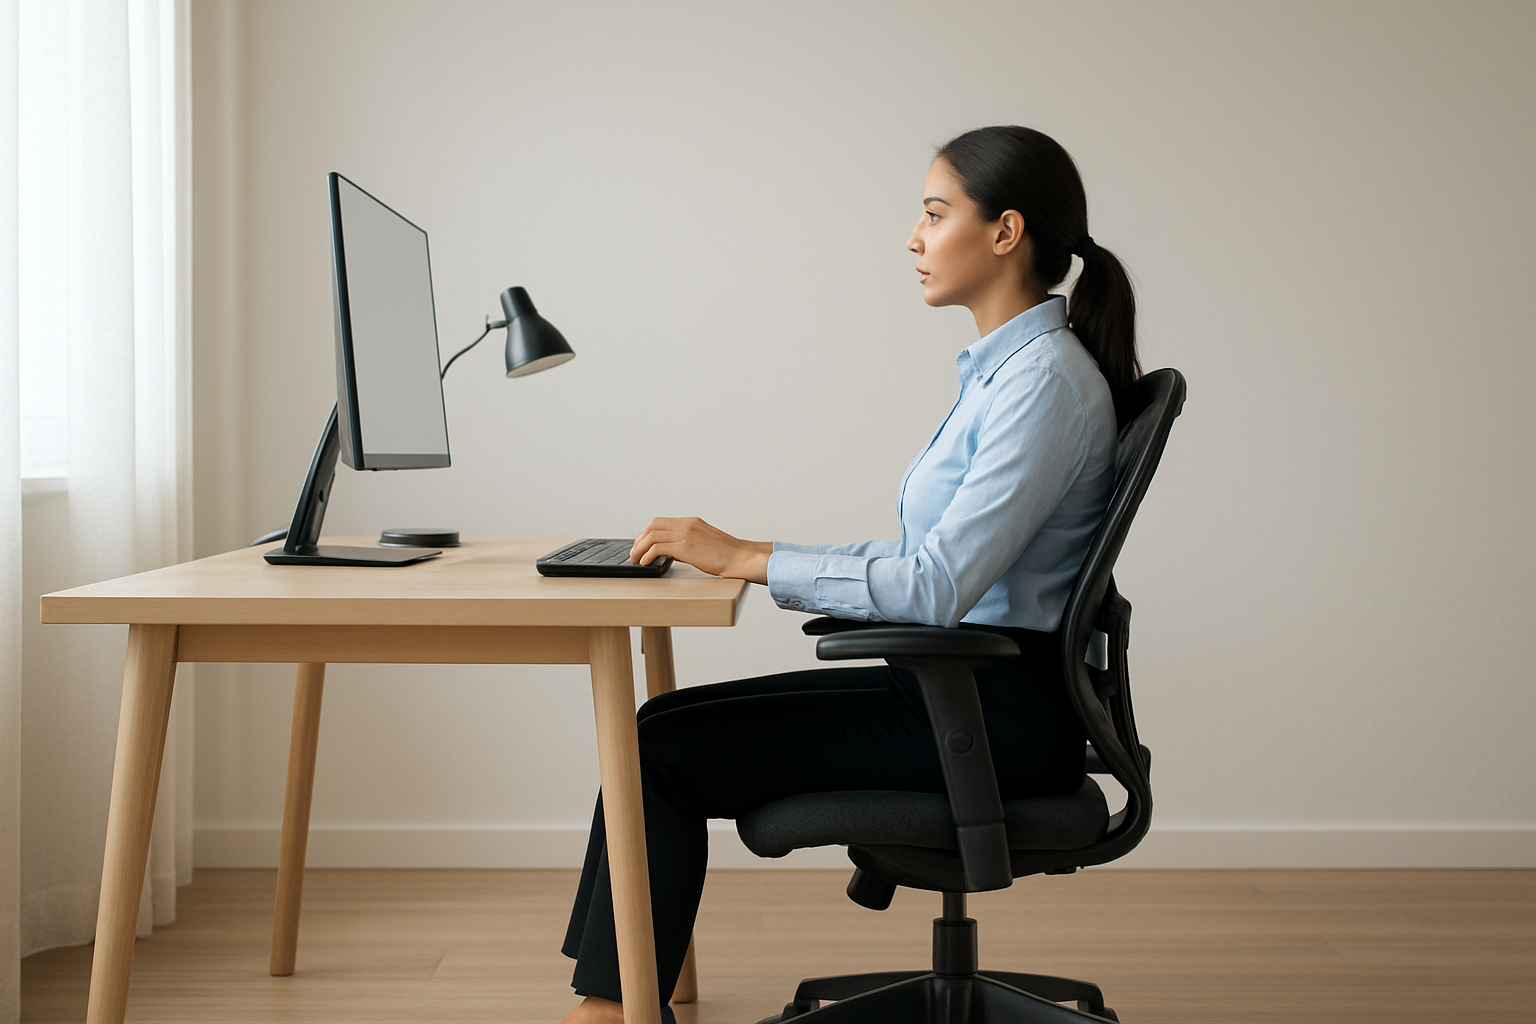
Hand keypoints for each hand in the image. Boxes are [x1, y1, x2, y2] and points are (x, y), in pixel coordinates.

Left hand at [631, 517, 771, 583]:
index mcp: (692, 522)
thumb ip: (691, 542)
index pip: (660, 522)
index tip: (641, 545)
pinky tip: (645, 563)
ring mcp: (686, 534)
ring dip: (639, 548)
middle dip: (639, 540)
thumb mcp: (707, 542)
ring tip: (636, 560)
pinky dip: (647, 555)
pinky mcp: (686, 547)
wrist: (742, 558)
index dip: (646, 533)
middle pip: (652, 526)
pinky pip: (657, 548)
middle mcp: (687, 524)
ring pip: (651, 535)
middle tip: (634, 553)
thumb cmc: (728, 556)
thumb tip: (674, 551)